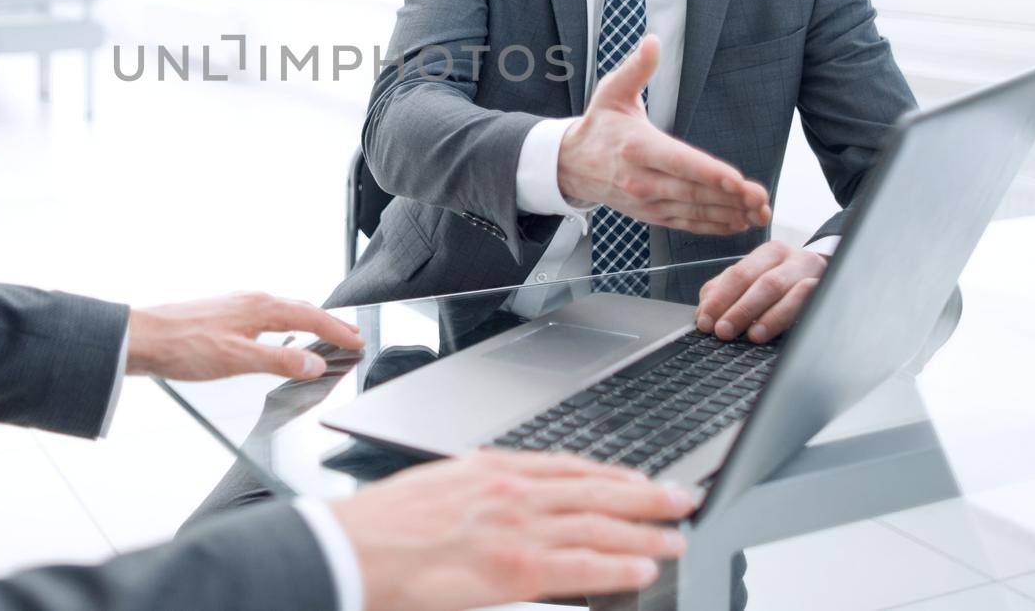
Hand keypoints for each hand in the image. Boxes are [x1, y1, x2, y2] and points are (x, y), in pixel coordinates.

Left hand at [127, 292, 362, 381]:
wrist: (142, 338)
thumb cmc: (185, 347)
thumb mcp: (238, 361)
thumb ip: (280, 363)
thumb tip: (317, 365)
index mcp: (261, 308)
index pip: (312, 318)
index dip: (338, 332)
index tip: (358, 342)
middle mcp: (252, 300)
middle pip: (301, 310)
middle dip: (329, 324)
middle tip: (351, 337)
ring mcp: (237, 305)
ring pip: (284, 311)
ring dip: (308, 323)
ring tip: (323, 335)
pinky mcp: (224, 315)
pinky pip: (267, 316)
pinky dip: (286, 326)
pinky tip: (277, 338)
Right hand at [331, 450, 693, 610]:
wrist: (352, 549)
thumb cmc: (382, 525)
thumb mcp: (437, 487)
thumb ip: (477, 489)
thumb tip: (500, 492)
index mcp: (491, 469)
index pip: (567, 466)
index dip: (610, 474)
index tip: (637, 479)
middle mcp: (512, 492)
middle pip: (595, 490)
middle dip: (644, 495)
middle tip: (682, 497)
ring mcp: (517, 528)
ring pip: (599, 526)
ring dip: (645, 530)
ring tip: (676, 535)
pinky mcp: (515, 568)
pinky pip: (582, 566)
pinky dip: (618, 566)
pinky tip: (644, 567)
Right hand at [557, 35, 771, 234]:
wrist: (570, 164)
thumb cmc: (599, 125)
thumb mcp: (612, 91)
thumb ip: (636, 68)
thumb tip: (653, 41)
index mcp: (636, 147)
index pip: (677, 162)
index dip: (708, 173)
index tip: (737, 180)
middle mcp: (640, 179)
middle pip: (692, 191)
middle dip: (730, 198)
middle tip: (761, 199)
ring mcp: (646, 201)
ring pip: (693, 211)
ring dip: (729, 214)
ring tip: (759, 213)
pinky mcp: (650, 214)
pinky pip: (686, 223)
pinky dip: (714, 226)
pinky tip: (738, 223)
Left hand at [696, 240, 826, 342]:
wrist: (840, 276)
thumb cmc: (789, 283)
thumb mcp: (758, 282)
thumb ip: (727, 292)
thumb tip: (704, 313)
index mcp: (768, 253)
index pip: (737, 273)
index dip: (718, 299)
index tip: (705, 321)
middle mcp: (789, 258)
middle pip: (758, 281)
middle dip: (737, 308)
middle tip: (722, 331)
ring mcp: (810, 271)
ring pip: (781, 288)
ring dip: (762, 315)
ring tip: (749, 335)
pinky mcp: (827, 287)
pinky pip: (807, 299)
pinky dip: (787, 314)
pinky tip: (776, 330)